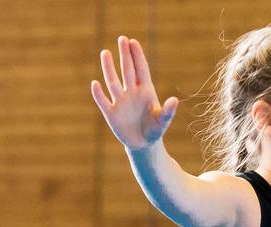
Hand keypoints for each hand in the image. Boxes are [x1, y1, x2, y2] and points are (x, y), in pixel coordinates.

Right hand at [91, 36, 178, 150]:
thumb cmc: (155, 129)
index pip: (141, 70)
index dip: (137, 56)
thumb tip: (174, 100)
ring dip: (109, 68)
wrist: (143, 144)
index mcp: (145, 91)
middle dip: (125, 55)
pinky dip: (99, 94)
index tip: (133, 42)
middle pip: (127, 70)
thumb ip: (169, 111)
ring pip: (113, 81)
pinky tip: (95, 84)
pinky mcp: (111, 113)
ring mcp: (120, 101)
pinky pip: (103, 101)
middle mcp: (131, 92)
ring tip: (105, 52)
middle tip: (122, 38)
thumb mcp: (164, 121)